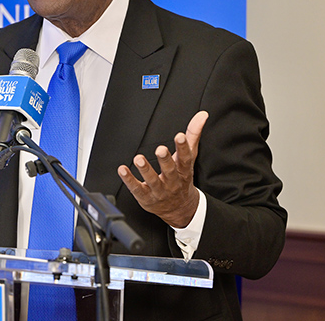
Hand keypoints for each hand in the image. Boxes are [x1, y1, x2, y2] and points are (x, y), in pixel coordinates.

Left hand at [117, 111, 208, 227]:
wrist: (180, 209)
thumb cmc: (182, 177)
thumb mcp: (189, 157)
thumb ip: (193, 135)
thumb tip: (202, 115)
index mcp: (184, 170)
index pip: (186, 158)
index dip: (184, 147)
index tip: (180, 136)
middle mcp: (172, 181)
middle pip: (170, 170)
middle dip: (165, 160)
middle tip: (160, 149)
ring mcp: (159, 190)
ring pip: (152, 181)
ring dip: (145, 170)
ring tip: (138, 159)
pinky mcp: (146, 197)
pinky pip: (137, 189)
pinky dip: (129, 180)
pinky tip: (122, 170)